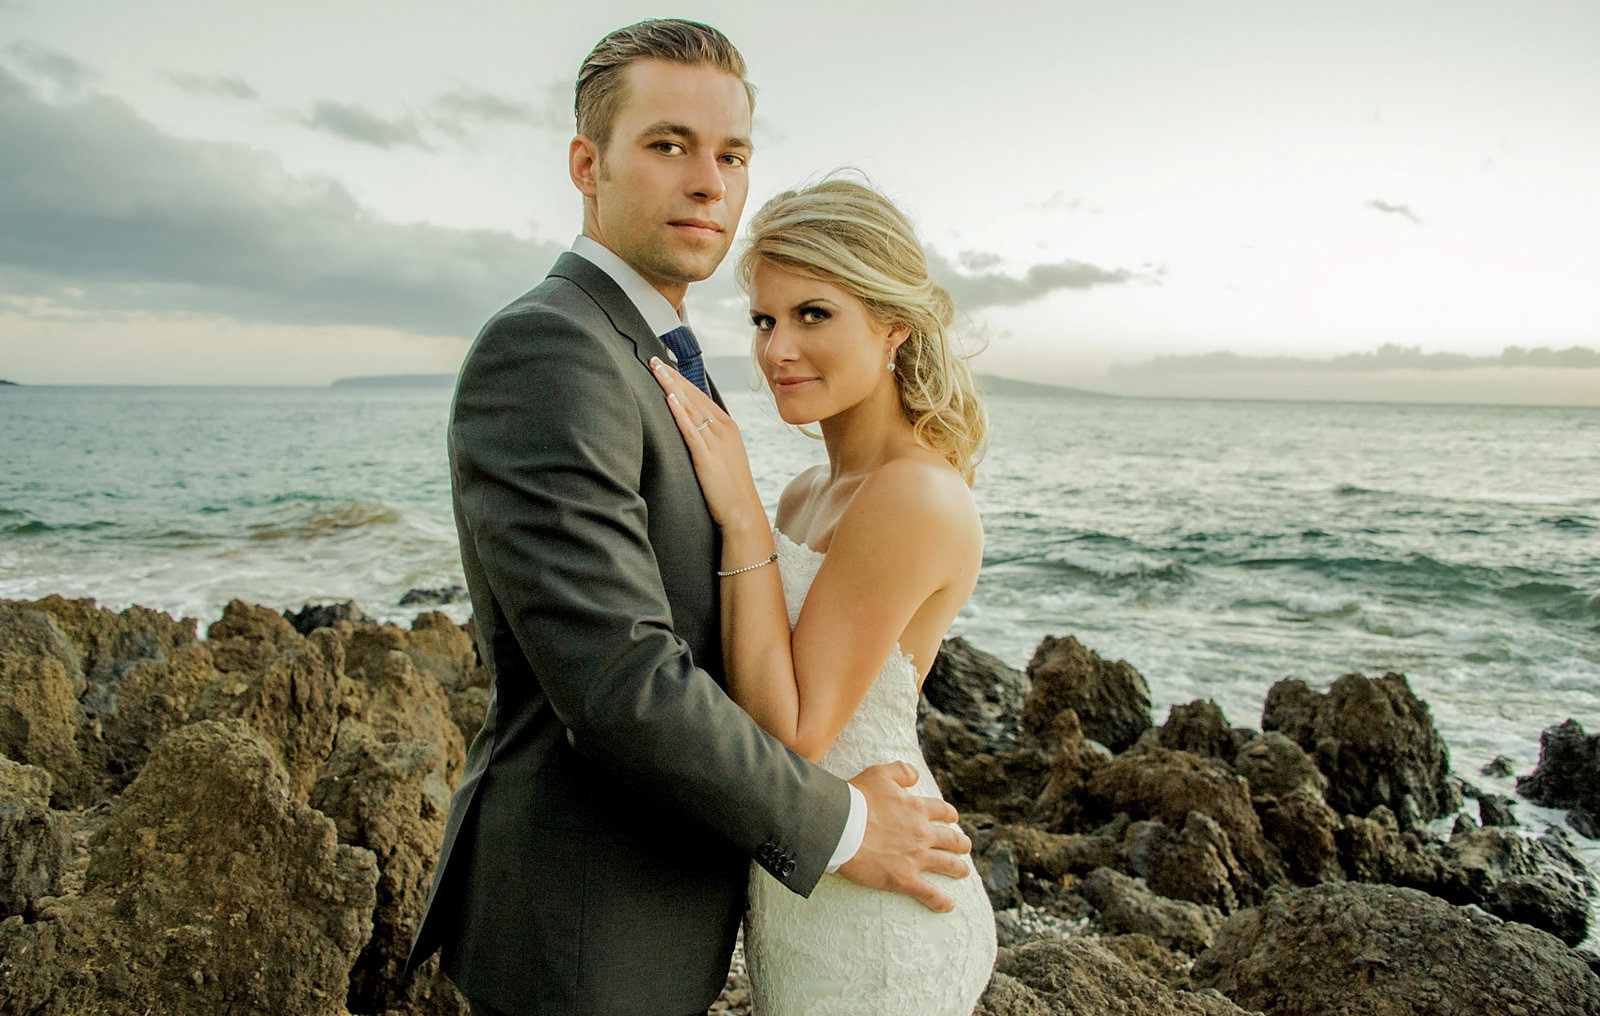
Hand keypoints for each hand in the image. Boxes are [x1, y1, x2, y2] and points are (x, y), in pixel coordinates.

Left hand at [651, 357, 763, 528]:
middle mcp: (723, 429)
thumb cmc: (731, 489)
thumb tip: (693, 432)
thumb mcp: (723, 457)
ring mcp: (716, 441)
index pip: (700, 396)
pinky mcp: (706, 456)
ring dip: (672, 387)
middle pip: (694, 396)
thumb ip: (709, 441)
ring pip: (691, 407)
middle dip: (673, 377)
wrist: (742, 512)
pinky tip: (669, 398)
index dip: (681, 380)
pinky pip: (691, 429)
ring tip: (655, 370)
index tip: (665, 367)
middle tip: (653, 360)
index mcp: (727, 427)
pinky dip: (680, 412)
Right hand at [836, 761, 971, 912]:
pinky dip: (941, 901)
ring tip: (964, 871)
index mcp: (916, 809)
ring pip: (946, 864)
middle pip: (950, 839)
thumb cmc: (855, 800)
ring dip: (958, 868)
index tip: (953, 819)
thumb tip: (916, 775)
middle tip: (965, 847)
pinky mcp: (904, 879)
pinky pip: (929, 893)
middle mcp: (921, 833)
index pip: (941, 811)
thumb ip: (901, 771)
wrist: (840, 828)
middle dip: (960, 843)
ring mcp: (916, 857)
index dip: (949, 815)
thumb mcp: (879, 774)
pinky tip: (948, 905)